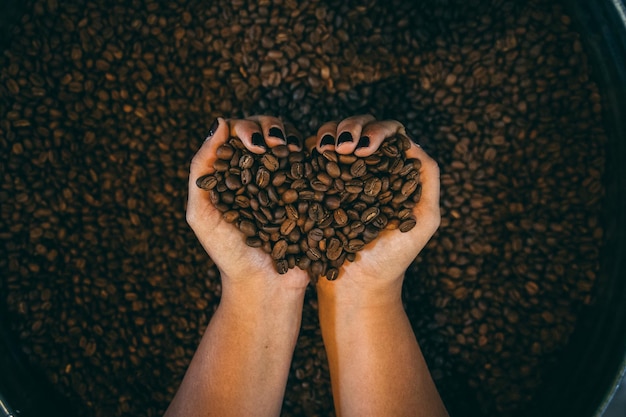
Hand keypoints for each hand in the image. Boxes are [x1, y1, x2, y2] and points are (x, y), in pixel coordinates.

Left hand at [186, 115, 308, 288]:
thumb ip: (201, 169)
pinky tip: (321, 155)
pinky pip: (319, 168)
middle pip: (271, 131)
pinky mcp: (314, 194)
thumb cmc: (228, 254)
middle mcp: (266, 171)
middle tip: (275, 143)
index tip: (253, 144)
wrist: (264, 286)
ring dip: (296, 138)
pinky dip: (321, 156)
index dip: (247, 128)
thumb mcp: (201, 213)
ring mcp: (292, 181)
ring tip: (293, 149)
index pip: (241, 134)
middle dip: (273, 127)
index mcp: (237, 172)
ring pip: (296, 143)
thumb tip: (219, 121)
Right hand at [309, 115, 440, 301]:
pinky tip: (312, 152)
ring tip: (328, 148)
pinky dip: (311, 145)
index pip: (388, 134)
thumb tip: (411, 142)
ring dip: (330, 132)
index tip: (368, 148)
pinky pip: (310, 155)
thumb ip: (428, 180)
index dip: (379, 130)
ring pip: (333, 134)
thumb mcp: (424, 220)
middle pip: (360, 126)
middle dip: (352, 127)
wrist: (356, 286)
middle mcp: (364, 169)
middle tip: (345, 147)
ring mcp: (337, 175)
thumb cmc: (394, 258)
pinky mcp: (313, 185)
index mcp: (390, 172)